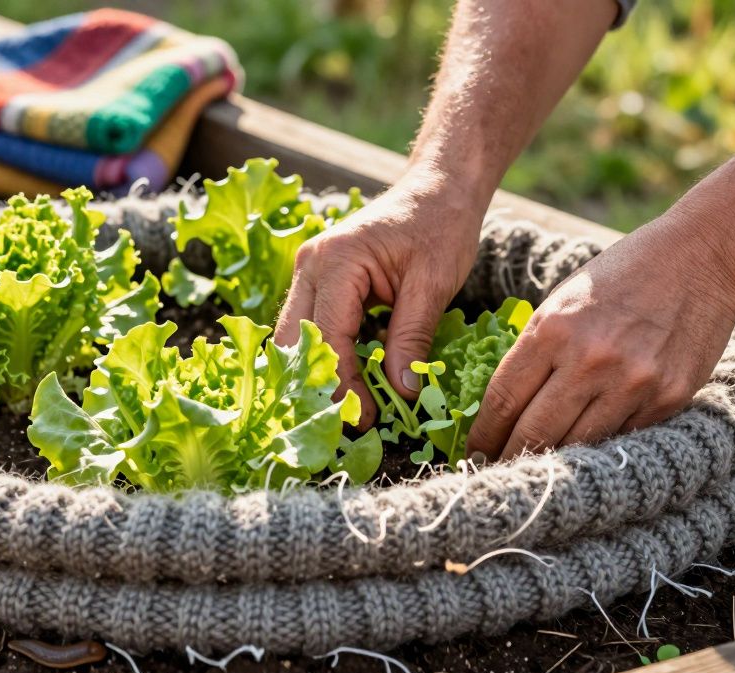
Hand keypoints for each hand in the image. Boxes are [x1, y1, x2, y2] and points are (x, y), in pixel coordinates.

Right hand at [274, 171, 484, 427]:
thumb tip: (401, 391)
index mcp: (336, 262)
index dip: (343, 385)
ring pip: (295, 337)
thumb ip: (411, 338)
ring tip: (351, 407)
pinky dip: (325, 355)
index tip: (367, 418)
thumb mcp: (434, 284)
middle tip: (350, 420)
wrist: (438, 188)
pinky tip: (351, 380)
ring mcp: (309, 271)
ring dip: (317, 373)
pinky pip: (310, 326)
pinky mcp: (318, 280)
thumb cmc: (440, 226)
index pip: (327, 338)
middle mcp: (311, 265)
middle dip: (317, 386)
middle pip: (294, 341)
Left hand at [466, 217, 734, 459]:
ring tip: (535, 477)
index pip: (504, 400)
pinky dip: (599, 452)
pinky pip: (622, 440)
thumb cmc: (621, 276)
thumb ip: (536, 349)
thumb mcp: (563, 300)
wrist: (702, 259)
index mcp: (553, 329)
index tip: (473, 452)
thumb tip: (505, 407)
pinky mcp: (667, 399)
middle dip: (509, 459)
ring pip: (577, 447)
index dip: (484, 435)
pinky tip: (584, 461)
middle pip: (535, 433)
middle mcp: (589, 360)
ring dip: (553, 467)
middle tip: (497, 475)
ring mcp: (631, 383)